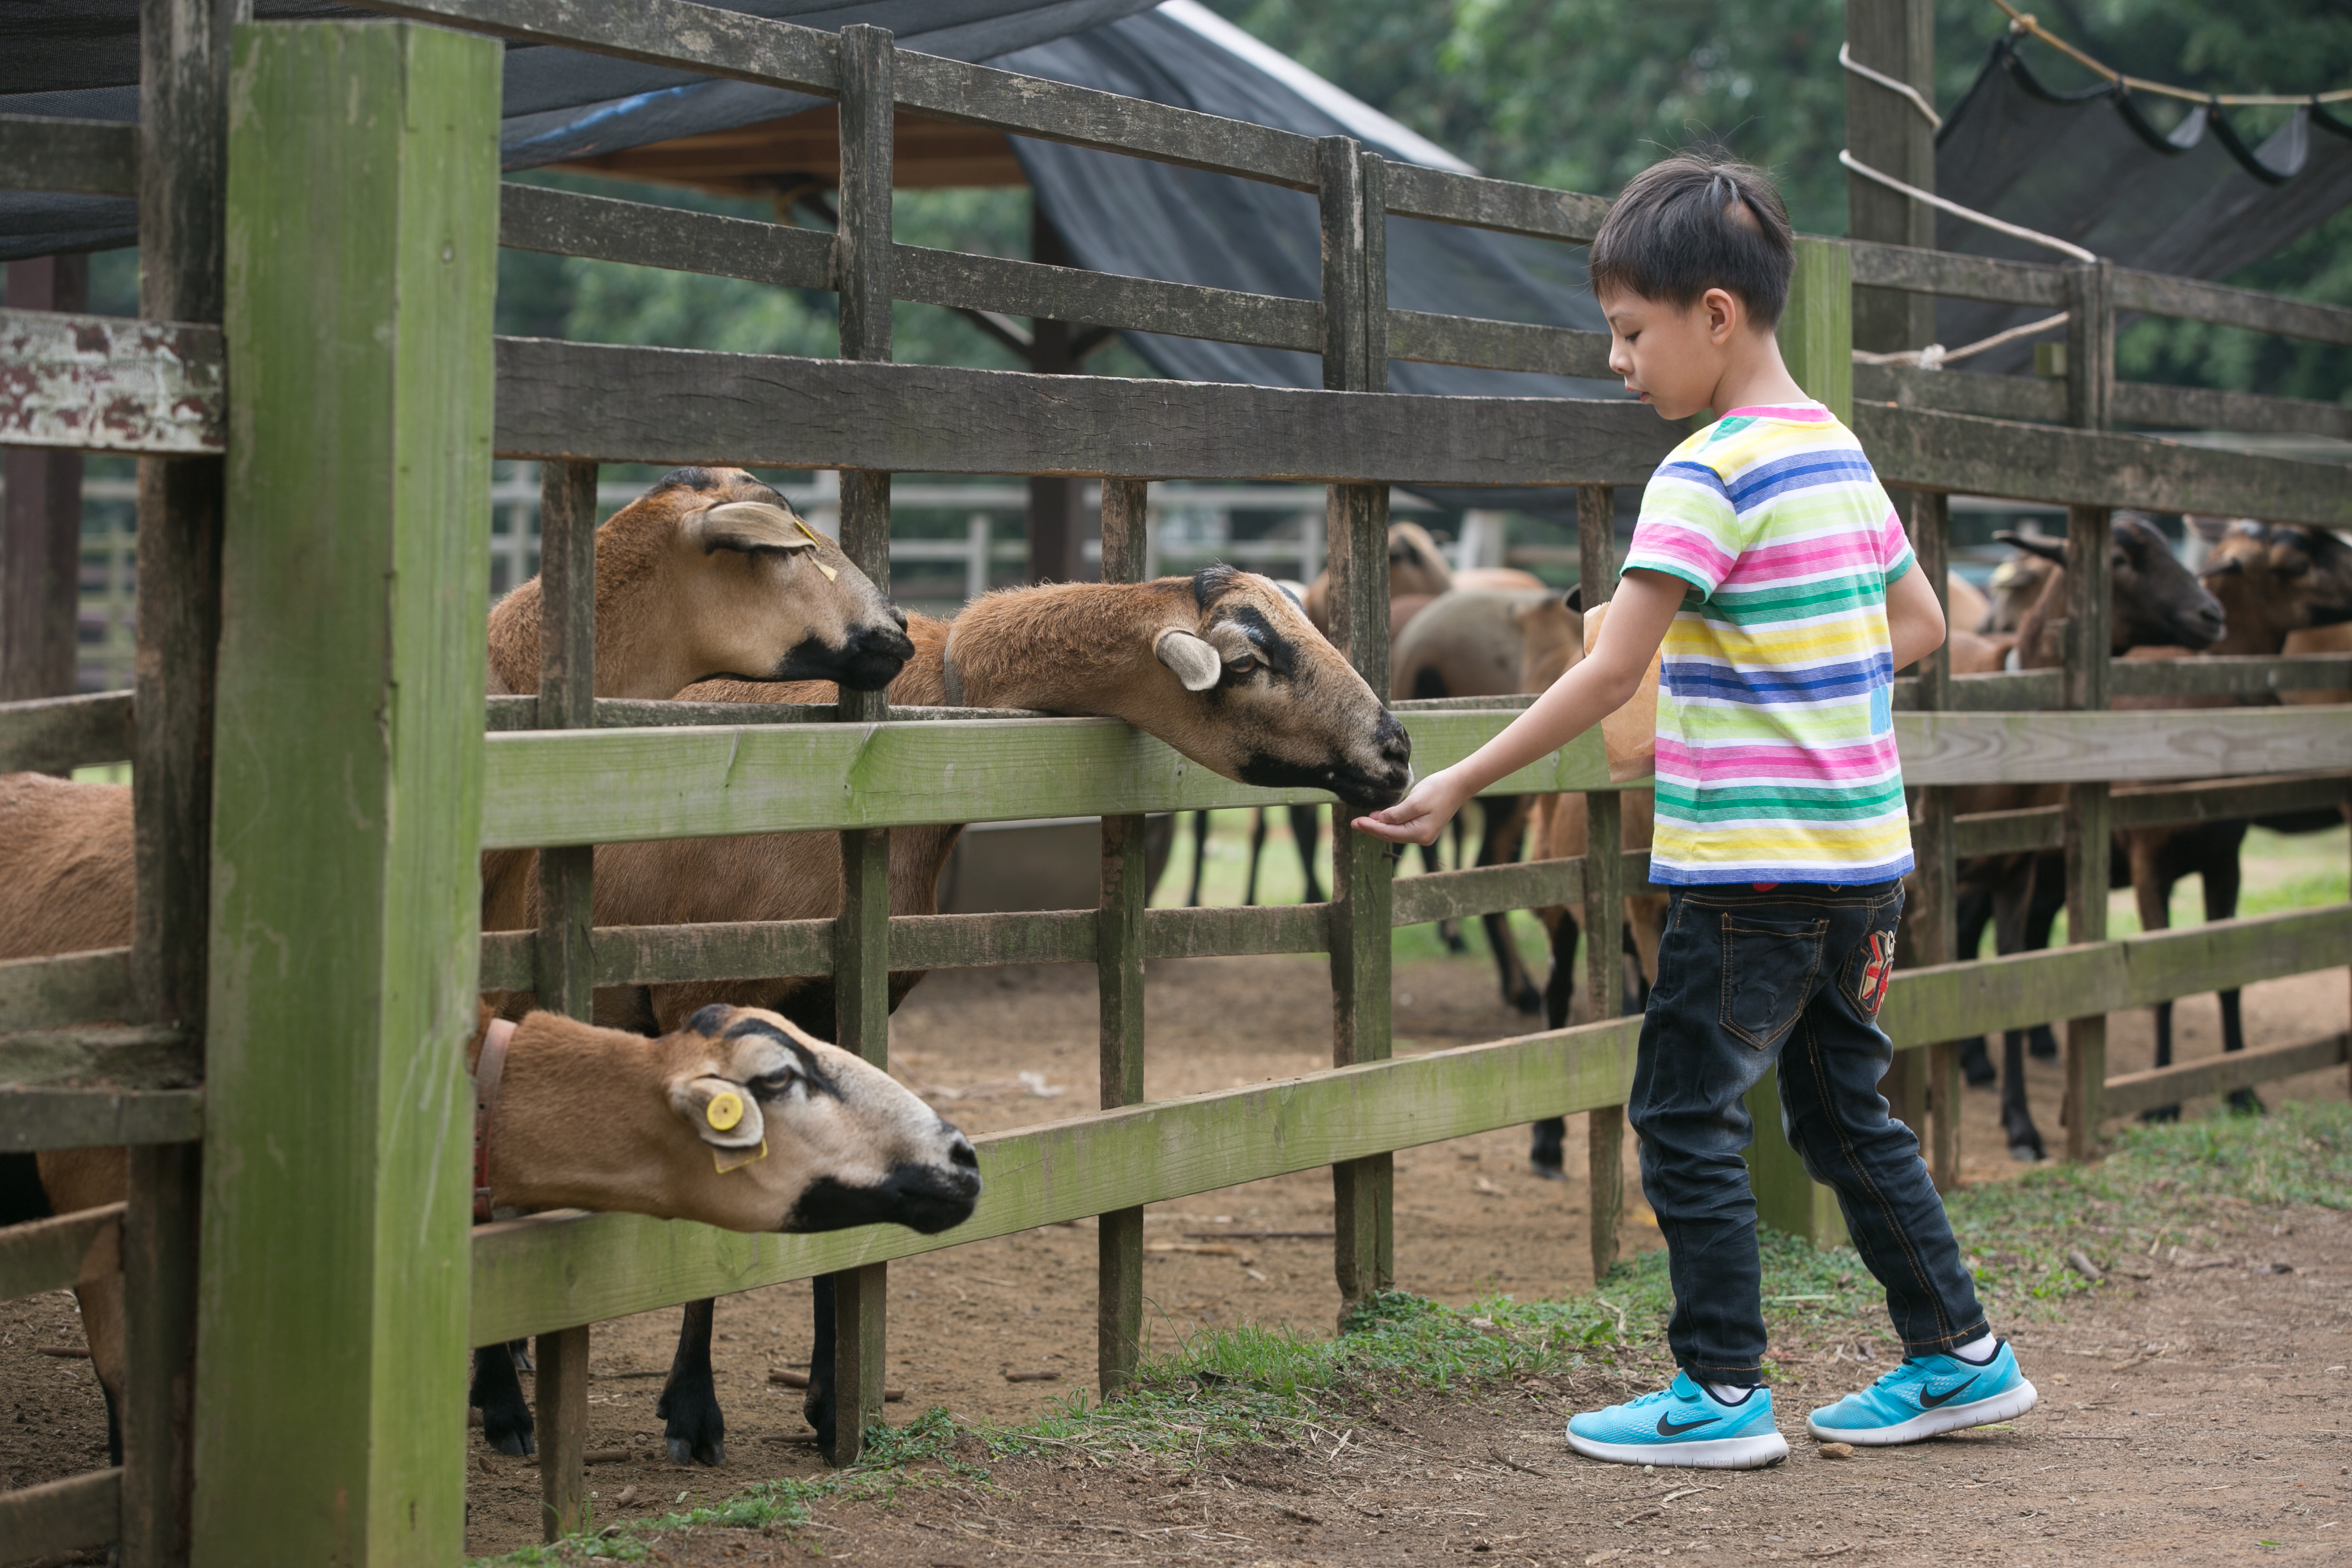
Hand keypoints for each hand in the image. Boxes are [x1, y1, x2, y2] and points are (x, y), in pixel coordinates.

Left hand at [1350, 768, 1466, 846]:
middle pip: (1391, 835)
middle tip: (1354, 823)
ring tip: (1363, 821)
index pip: (1388, 833)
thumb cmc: (1438, 789)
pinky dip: (1390, 824)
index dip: (1370, 827)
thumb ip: (1397, 814)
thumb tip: (1380, 821)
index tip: (1355, 822)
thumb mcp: (1415, 801)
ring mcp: (1424, 833)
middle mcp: (1422, 838)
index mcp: (1420, 833)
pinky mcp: (1425, 826)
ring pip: (1396, 832)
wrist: (1458, 784)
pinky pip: (1402, 827)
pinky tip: (1380, 819)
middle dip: (1372, 829)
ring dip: (1380, 826)